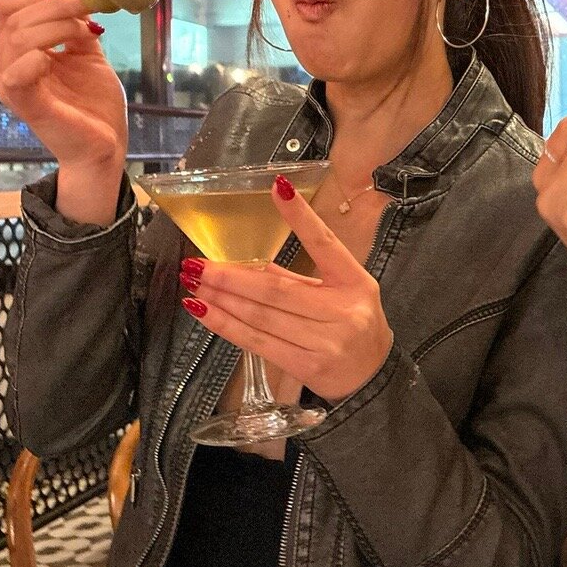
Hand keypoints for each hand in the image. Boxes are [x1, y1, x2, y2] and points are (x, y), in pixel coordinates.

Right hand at [0, 0, 127, 168]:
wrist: (105, 142)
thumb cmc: (92, 101)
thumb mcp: (88, 54)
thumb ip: (78, 25)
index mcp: (17, 50)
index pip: (3, 6)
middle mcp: (6, 65)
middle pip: (16, 17)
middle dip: (58, 6)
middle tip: (90, 12)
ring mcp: (13, 86)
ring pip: (19, 37)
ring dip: (59, 26)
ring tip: (88, 34)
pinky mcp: (25, 105)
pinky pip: (15, 76)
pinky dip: (34, 60)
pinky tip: (53, 59)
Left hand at [179, 176, 393, 403]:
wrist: (371, 377)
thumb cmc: (354, 327)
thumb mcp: (343, 294)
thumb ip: (302, 280)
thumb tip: (251, 266)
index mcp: (355, 282)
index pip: (325, 244)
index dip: (301, 217)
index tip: (278, 188)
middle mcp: (343, 310)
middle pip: (276, 289)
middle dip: (231, 276)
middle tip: (197, 264)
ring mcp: (326, 340)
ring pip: (261, 316)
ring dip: (222, 299)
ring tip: (194, 284)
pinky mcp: (308, 365)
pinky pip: (258, 343)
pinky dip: (226, 325)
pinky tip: (205, 312)